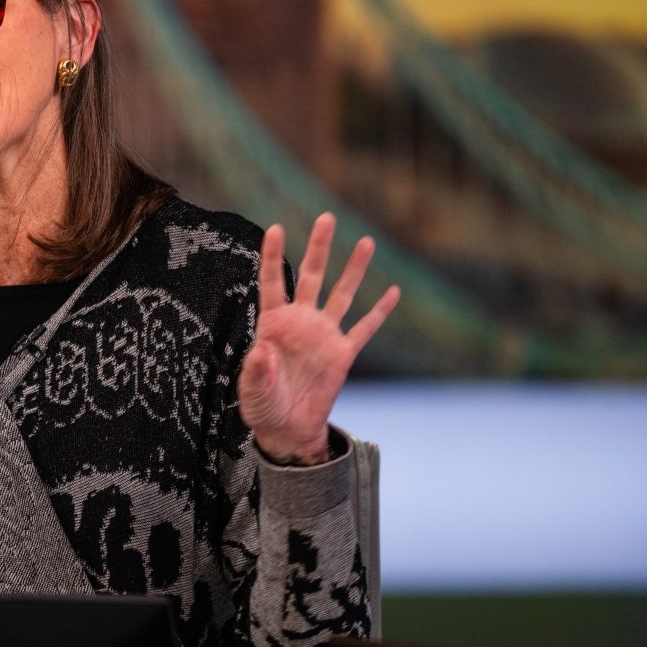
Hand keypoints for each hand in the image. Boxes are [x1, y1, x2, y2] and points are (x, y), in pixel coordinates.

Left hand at [238, 213, 399, 464]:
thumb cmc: (262, 406)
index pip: (272, 282)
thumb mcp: (252, 391)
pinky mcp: (342, 354)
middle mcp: (300, 322)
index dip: (273, 256)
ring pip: (342, 295)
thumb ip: (256, 371)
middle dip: (319, 248)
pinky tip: (394, 291)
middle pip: (311, 277)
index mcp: (273, 324)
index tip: (275, 229)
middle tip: (327, 217)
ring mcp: (323, 335)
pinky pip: (364, 329)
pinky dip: (380, 312)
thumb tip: (261, 352)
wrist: (287, 429)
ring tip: (366, 241)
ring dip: (354, 269)